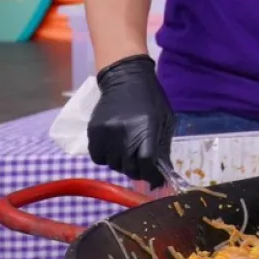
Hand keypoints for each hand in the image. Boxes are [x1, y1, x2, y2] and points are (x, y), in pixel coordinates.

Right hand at [87, 54, 174, 185]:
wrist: (125, 78)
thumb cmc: (151, 99)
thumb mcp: (166, 120)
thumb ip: (163, 147)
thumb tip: (164, 173)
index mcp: (146, 128)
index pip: (146, 162)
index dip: (152, 176)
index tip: (156, 180)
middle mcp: (124, 133)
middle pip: (129, 168)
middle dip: (138, 171)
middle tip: (142, 166)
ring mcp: (106, 133)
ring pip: (113, 165)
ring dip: (122, 165)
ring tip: (128, 154)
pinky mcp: (93, 131)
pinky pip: (98, 157)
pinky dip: (107, 159)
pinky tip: (114, 150)